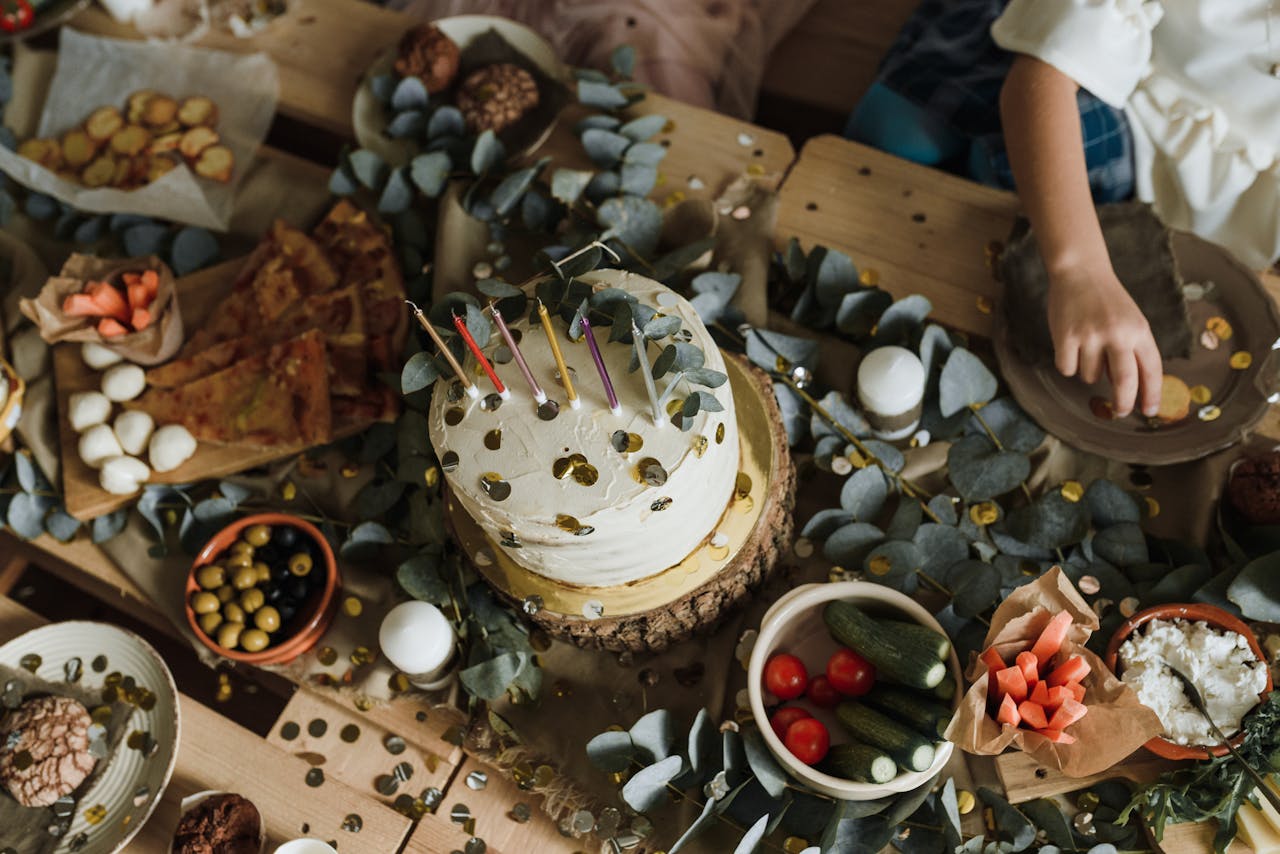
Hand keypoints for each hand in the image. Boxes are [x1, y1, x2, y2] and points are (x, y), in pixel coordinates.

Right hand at [1046, 267, 1162, 417]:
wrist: (1080, 272)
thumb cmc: (1106, 300)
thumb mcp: (1131, 320)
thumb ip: (1134, 350)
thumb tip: (1130, 388)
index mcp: (1139, 330)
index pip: (1151, 370)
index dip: (1152, 394)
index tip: (1150, 410)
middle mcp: (1118, 334)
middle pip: (1124, 381)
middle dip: (1123, 402)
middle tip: (1121, 411)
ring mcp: (1091, 336)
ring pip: (1090, 376)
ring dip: (1088, 370)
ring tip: (1086, 346)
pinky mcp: (1066, 337)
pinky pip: (1068, 369)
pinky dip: (1068, 363)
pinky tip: (1069, 345)